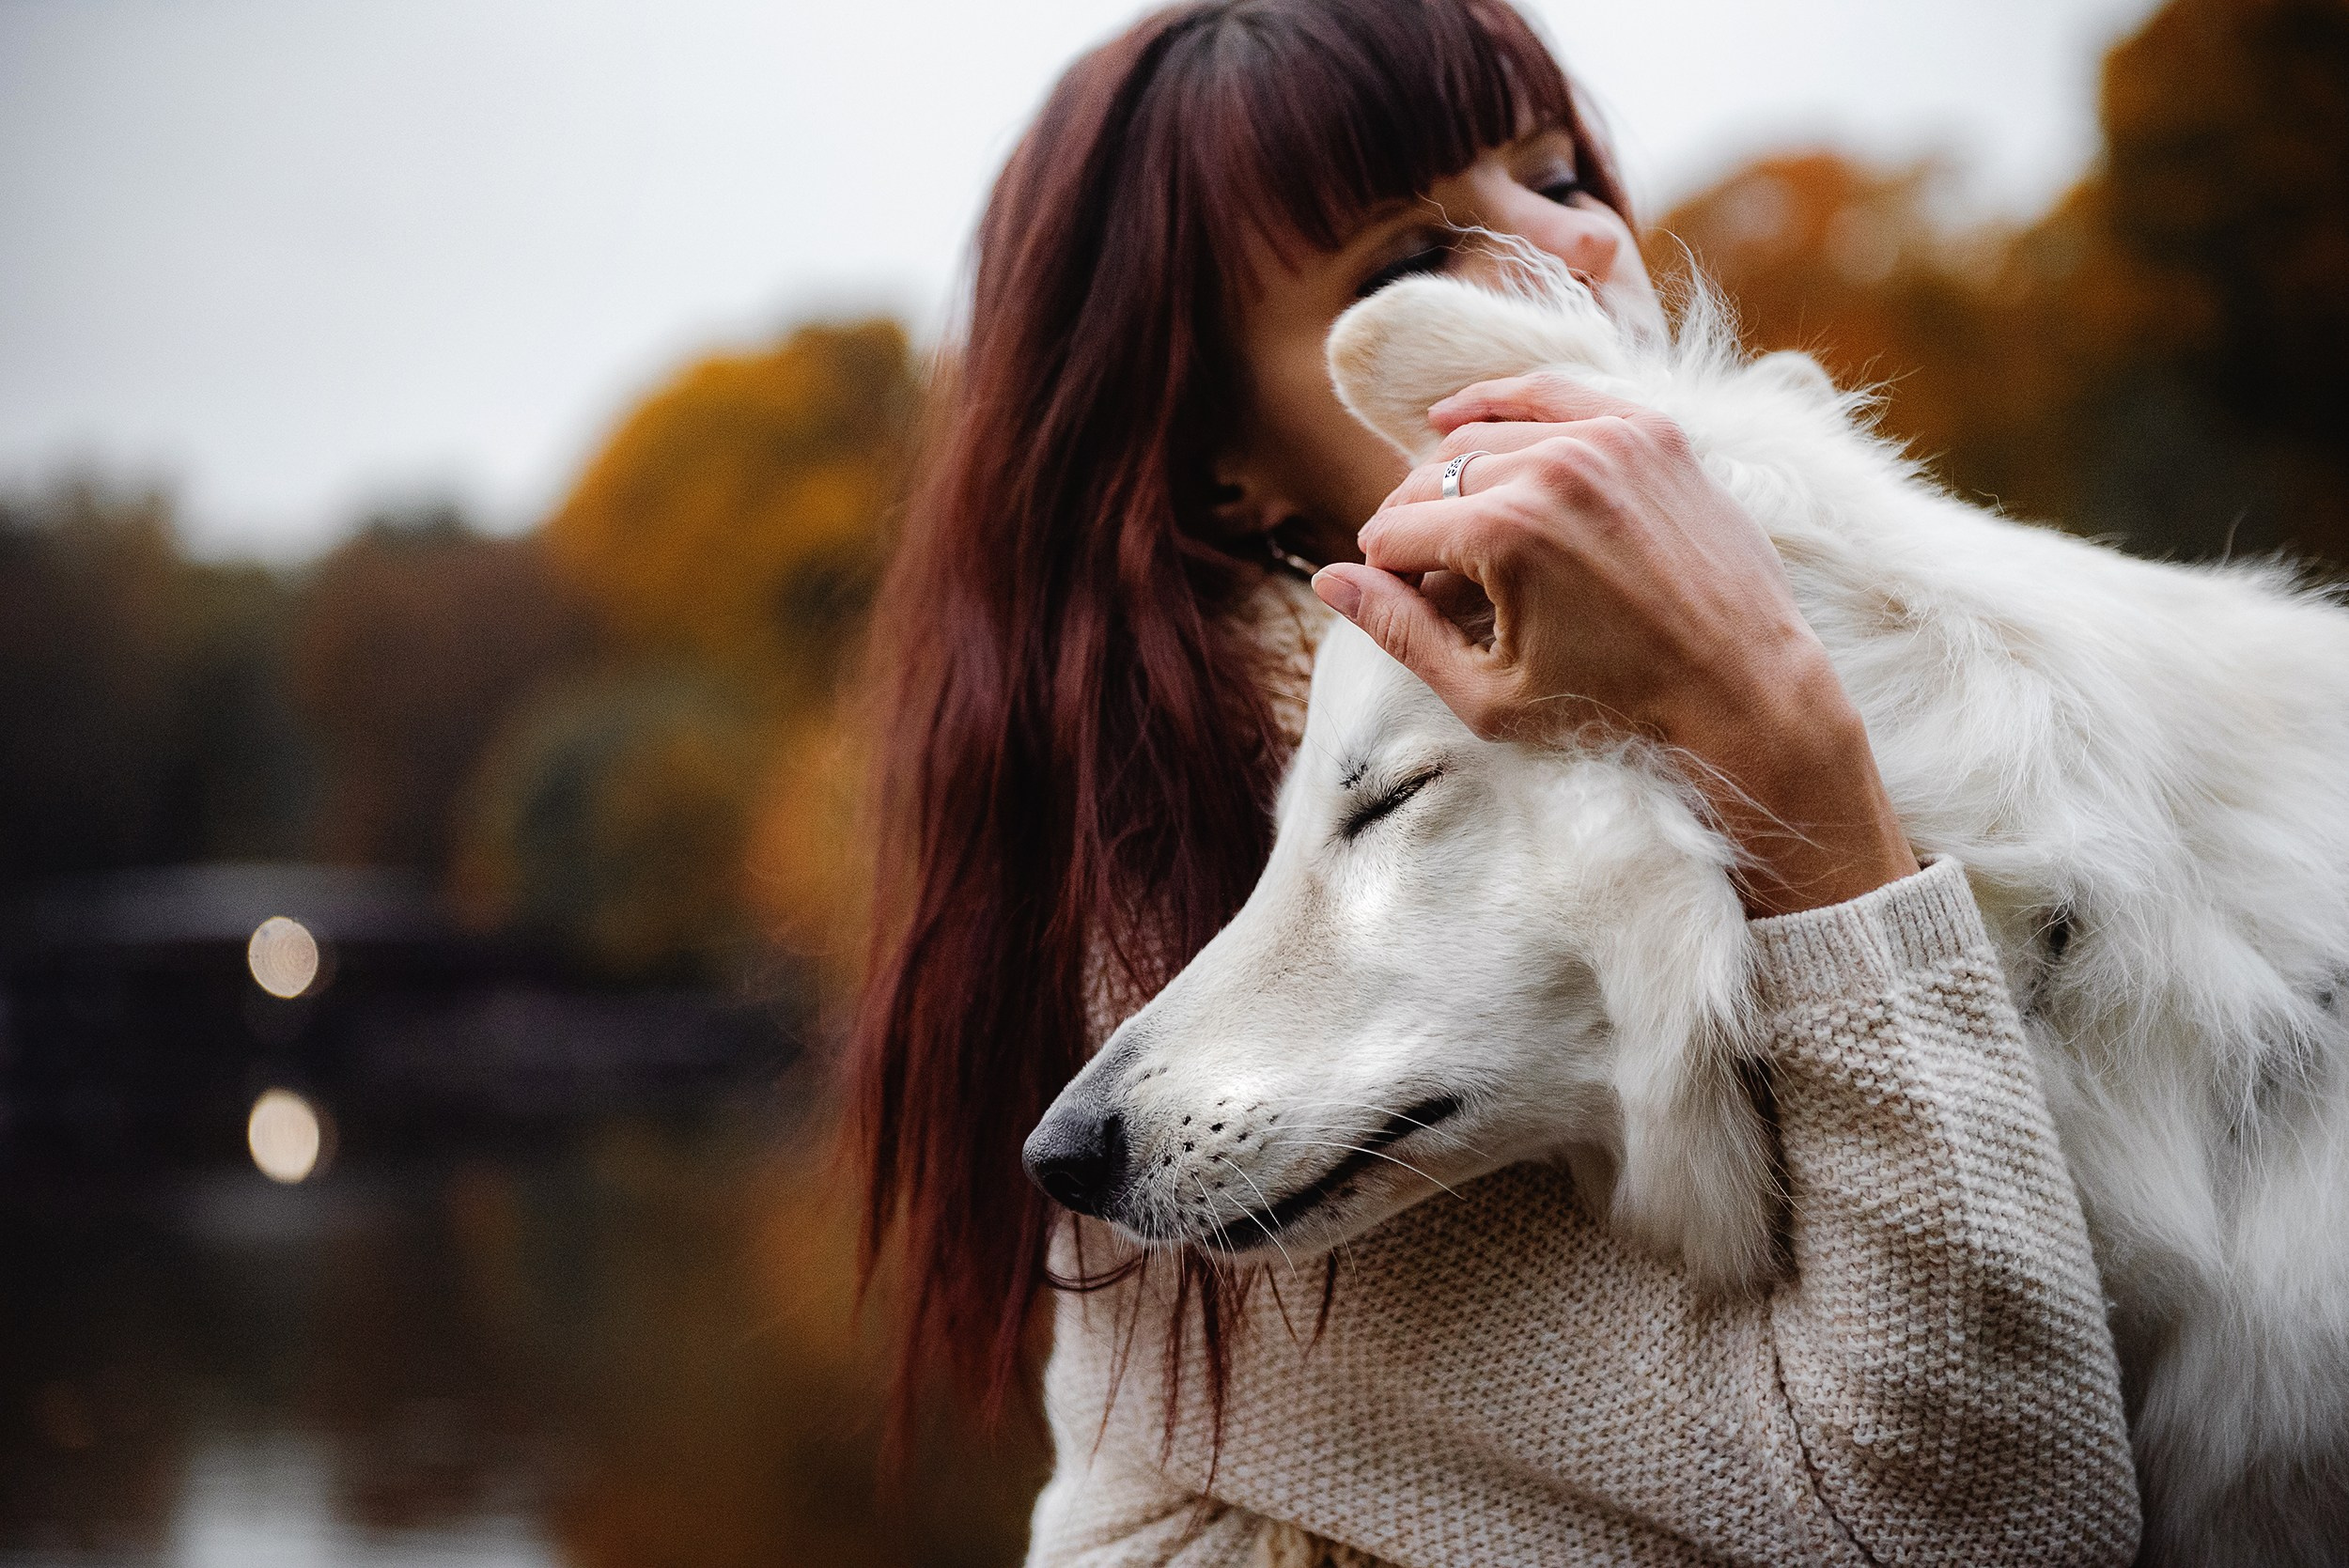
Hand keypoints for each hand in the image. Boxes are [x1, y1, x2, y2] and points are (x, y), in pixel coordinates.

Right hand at [1311, 373, 1915, 916]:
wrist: (1747, 694)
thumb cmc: (1619, 712)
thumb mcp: (1490, 696)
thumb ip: (1401, 632)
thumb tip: (1328, 582)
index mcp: (1506, 534)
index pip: (1394, 533)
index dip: (1383, 576)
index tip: (1398, 604)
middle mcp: (1553, 468)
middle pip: (1430, 478)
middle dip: (1413, 527)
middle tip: (1425, 577)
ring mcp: (1608, 439)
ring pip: (1482, 434)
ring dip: (1450, 477)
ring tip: (1452, 526)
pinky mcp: (1650, 430)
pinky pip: (1550, 393)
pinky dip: (1500, 402)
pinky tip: (1458, 418)